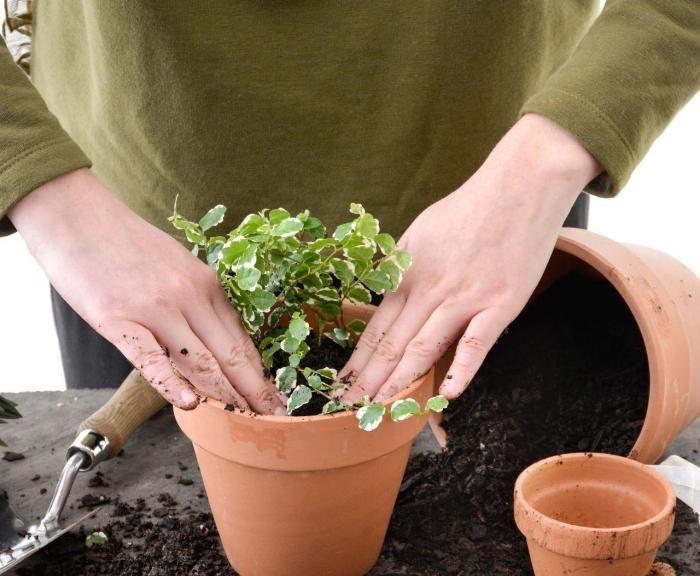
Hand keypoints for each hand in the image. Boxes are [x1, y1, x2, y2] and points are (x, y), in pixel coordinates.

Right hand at [8, 169, 283, 412]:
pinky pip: (150, 358)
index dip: (258, 373)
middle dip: (255, 391)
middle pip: (229, 354)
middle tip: (274, 419)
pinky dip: (171, 383)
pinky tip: (189, 404)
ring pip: (199, 360)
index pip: (240, 339)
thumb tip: (213, 337)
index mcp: (206, 284)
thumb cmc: (126, 242)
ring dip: (225, 395)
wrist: (77, 214)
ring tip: (246, 422)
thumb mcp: (176, 265)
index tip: (273, 396)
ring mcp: (156, 309)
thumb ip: (196, 300)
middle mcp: (189, 297)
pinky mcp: (119, 320)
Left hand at [341, 114, 601, 402]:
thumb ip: (405, 269)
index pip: (376, 327)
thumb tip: (390, 295)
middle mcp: (430, 289)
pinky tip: (447, 394)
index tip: (342, 385)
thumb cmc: (470, 207)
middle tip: (349, 410)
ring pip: (423, 348)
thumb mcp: (422, 233)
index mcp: (408, 272)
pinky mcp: (500, 303)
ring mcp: (465, 298)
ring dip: (399, 383)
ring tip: (380, 411)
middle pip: (392, 344)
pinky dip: (461, 370)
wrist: (519, 185)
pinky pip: (476, 344)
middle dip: (368, 382)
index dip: (358, 360)